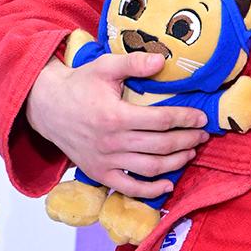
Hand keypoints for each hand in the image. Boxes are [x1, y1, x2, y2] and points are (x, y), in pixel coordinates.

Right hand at [26, 53, 208, 200]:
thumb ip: (135, 62)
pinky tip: (168, 183)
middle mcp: (112, 142)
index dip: (185, 119)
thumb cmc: (80, 84)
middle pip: (160, 146)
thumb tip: (162, 60)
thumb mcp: (106, 66)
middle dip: (186, 141)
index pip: (161, 120)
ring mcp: (105, 161)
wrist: (48, 107)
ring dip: (175, 163)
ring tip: (191, 153)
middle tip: (203, 136)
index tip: (202, 118)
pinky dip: (150, 190)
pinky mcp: (99, 174)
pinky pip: (128, 188)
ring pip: (149, 169)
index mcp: (116, 116)